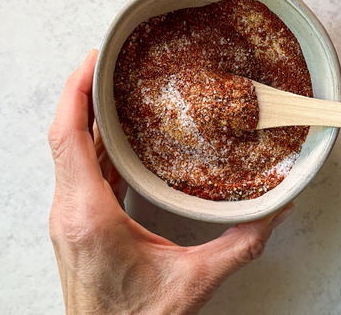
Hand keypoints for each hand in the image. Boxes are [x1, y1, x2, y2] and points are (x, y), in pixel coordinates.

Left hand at [47, 50, 293, 314]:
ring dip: (87, 116)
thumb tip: (274, 209)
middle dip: (83, 91)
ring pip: (69, 152)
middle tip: (109, 60)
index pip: (69, 137)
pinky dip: (93, 143)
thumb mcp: (194, 282)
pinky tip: (116, 134)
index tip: (92, 59)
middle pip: (65, 134)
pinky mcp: (75, 225)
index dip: (76, 90)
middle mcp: (70, 212)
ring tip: (112, 86)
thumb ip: (240, 244)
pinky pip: (79, 170)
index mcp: (89, 216)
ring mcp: (68, 219)